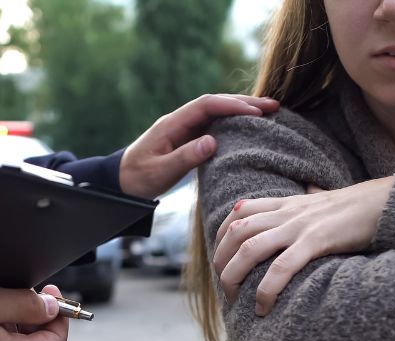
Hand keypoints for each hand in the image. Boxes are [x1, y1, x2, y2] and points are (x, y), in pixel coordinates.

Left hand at [120, 94, 279, 198]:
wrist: (121, 183)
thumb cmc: (138, 178)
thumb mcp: (161, 171)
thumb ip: (185, 157)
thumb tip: (212, 142)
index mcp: (172, 123)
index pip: (206, 106)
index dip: (231, 105)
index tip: (254, 111)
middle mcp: (180, 121)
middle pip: (216, 104)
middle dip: (244, 103)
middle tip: (273, 107)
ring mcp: (185, 129)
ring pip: (217, 113)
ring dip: (242, 110)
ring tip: (269, 113)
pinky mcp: (188, 139)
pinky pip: (215, 126)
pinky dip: (234, 123)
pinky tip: (251, 128)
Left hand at [213, 177, 394, 315]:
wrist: (388, 201)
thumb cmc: (359, 207)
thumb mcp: (325, 201)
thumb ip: (310, 198)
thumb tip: (310, 189)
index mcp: (287, 203)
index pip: (239, 211)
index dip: (221, 235)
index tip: (219, 257)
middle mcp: (287, 213)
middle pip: (236, 231)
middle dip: (221, 261)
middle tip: (224, 287)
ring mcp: (300, 226)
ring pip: (250, 249)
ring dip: (233, 276)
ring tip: (233, 300)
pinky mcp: (316, 241)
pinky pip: (281, 267)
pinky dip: (266, 289)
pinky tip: (262, 307)